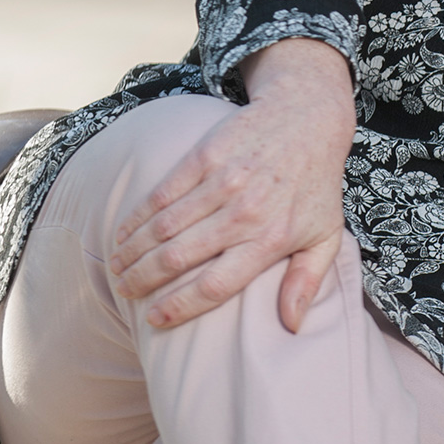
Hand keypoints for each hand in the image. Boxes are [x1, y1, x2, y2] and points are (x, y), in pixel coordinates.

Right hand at [108, 38, 355, 332]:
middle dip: (143, 280)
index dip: (179, 306)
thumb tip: (291, 327)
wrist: (308, 115)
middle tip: (125, 292)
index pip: (215, 285)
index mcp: (270, 239)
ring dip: (134, 252)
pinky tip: (124, 233)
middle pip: (178, 258)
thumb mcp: (325, 235)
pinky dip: (137, 217)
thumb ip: (307, 282)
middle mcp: (244, 213)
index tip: (154, 319)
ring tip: (117, 268)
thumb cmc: (317, 182)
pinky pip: (162, 193)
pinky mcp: (205, 155)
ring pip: (164, 227)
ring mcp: (222, 182)